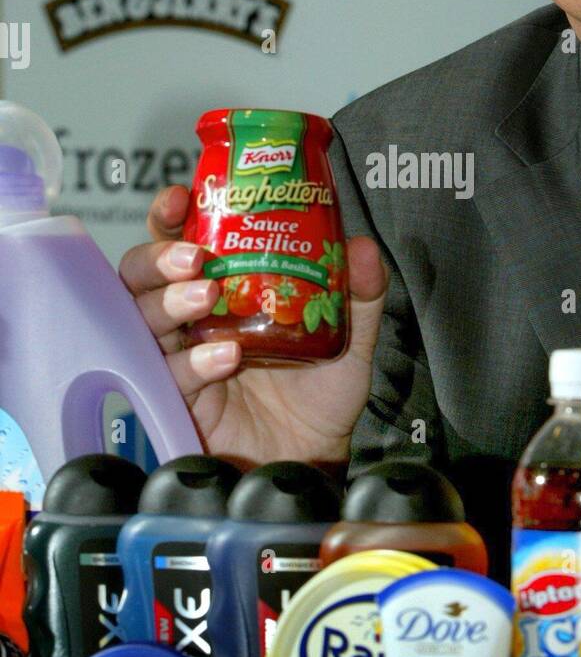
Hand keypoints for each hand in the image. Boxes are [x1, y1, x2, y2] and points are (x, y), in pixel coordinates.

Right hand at [119, 186, 387, 463]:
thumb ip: (358, 294)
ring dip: (169, 301)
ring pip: (141, 318)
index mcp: (224, 290)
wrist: (314, 458)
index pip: (182, 242)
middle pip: (142, 275)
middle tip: (193, 257)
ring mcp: (178, 358)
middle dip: (158, 257)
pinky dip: (193, 362)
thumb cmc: (320, 395)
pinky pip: (167, 373)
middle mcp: (193, 319)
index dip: (172, 216)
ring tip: (205, 297)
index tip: (180, 198)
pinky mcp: (176, 400)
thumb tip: (362, 248)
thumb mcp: (348, 337)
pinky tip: (224, 358)